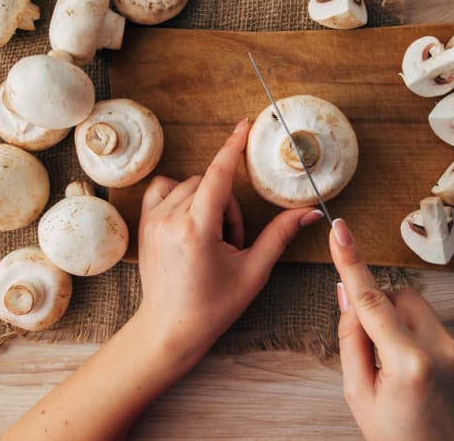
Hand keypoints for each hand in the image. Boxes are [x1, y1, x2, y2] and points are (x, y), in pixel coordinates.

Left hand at [135, 118, 324, 364]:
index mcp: (196, 230)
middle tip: (231, 243)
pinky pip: (164, 188)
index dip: (234, 147)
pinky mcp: (143, 223)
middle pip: (210, 183)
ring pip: (190, 185)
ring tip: (211, 240)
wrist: (169, 329)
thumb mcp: (253, 271)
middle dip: (228, 206)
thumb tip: (310, 211)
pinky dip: (181, 196)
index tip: (245, 124)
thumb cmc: (212, 307)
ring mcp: (152, 220)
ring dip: (207, 203)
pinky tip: (190, 221)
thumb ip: (280, 234)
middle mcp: (169, 220)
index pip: (218, 175)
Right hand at [330, 219, 453, 440]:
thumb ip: (351, 340)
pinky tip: (431, 377)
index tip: (340, 230)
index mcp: (409, 365)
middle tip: (378, 350)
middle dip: (384, 311)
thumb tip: (347, 294)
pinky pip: (443, 328)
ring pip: (423, 311)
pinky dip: (429, 343)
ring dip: (407, 329)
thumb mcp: (359, 397)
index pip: (371, 301)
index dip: (351, 262)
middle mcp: (445, 351)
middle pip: (401, 296)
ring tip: (409, 372)